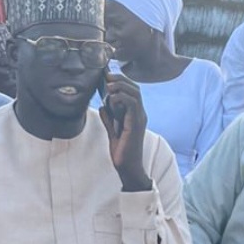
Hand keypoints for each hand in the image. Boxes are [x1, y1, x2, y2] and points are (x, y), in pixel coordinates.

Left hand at [99, 73, 151, 191]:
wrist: (127, 168)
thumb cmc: (122, 153)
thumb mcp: (112, 132)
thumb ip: (109, 119)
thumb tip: (103, 107)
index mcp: (135, 115)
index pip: (132, 91)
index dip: (121, 81)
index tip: (107, 76)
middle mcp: (140, 114)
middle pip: (135, 88)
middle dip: (121, 79)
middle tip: (107, 75)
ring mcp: (139, 119)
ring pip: (134, 93)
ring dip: (120, 86)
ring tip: (108, 84)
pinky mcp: (136, 124)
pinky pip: (132, 104)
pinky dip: (122, 98)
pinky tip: (112, 98)